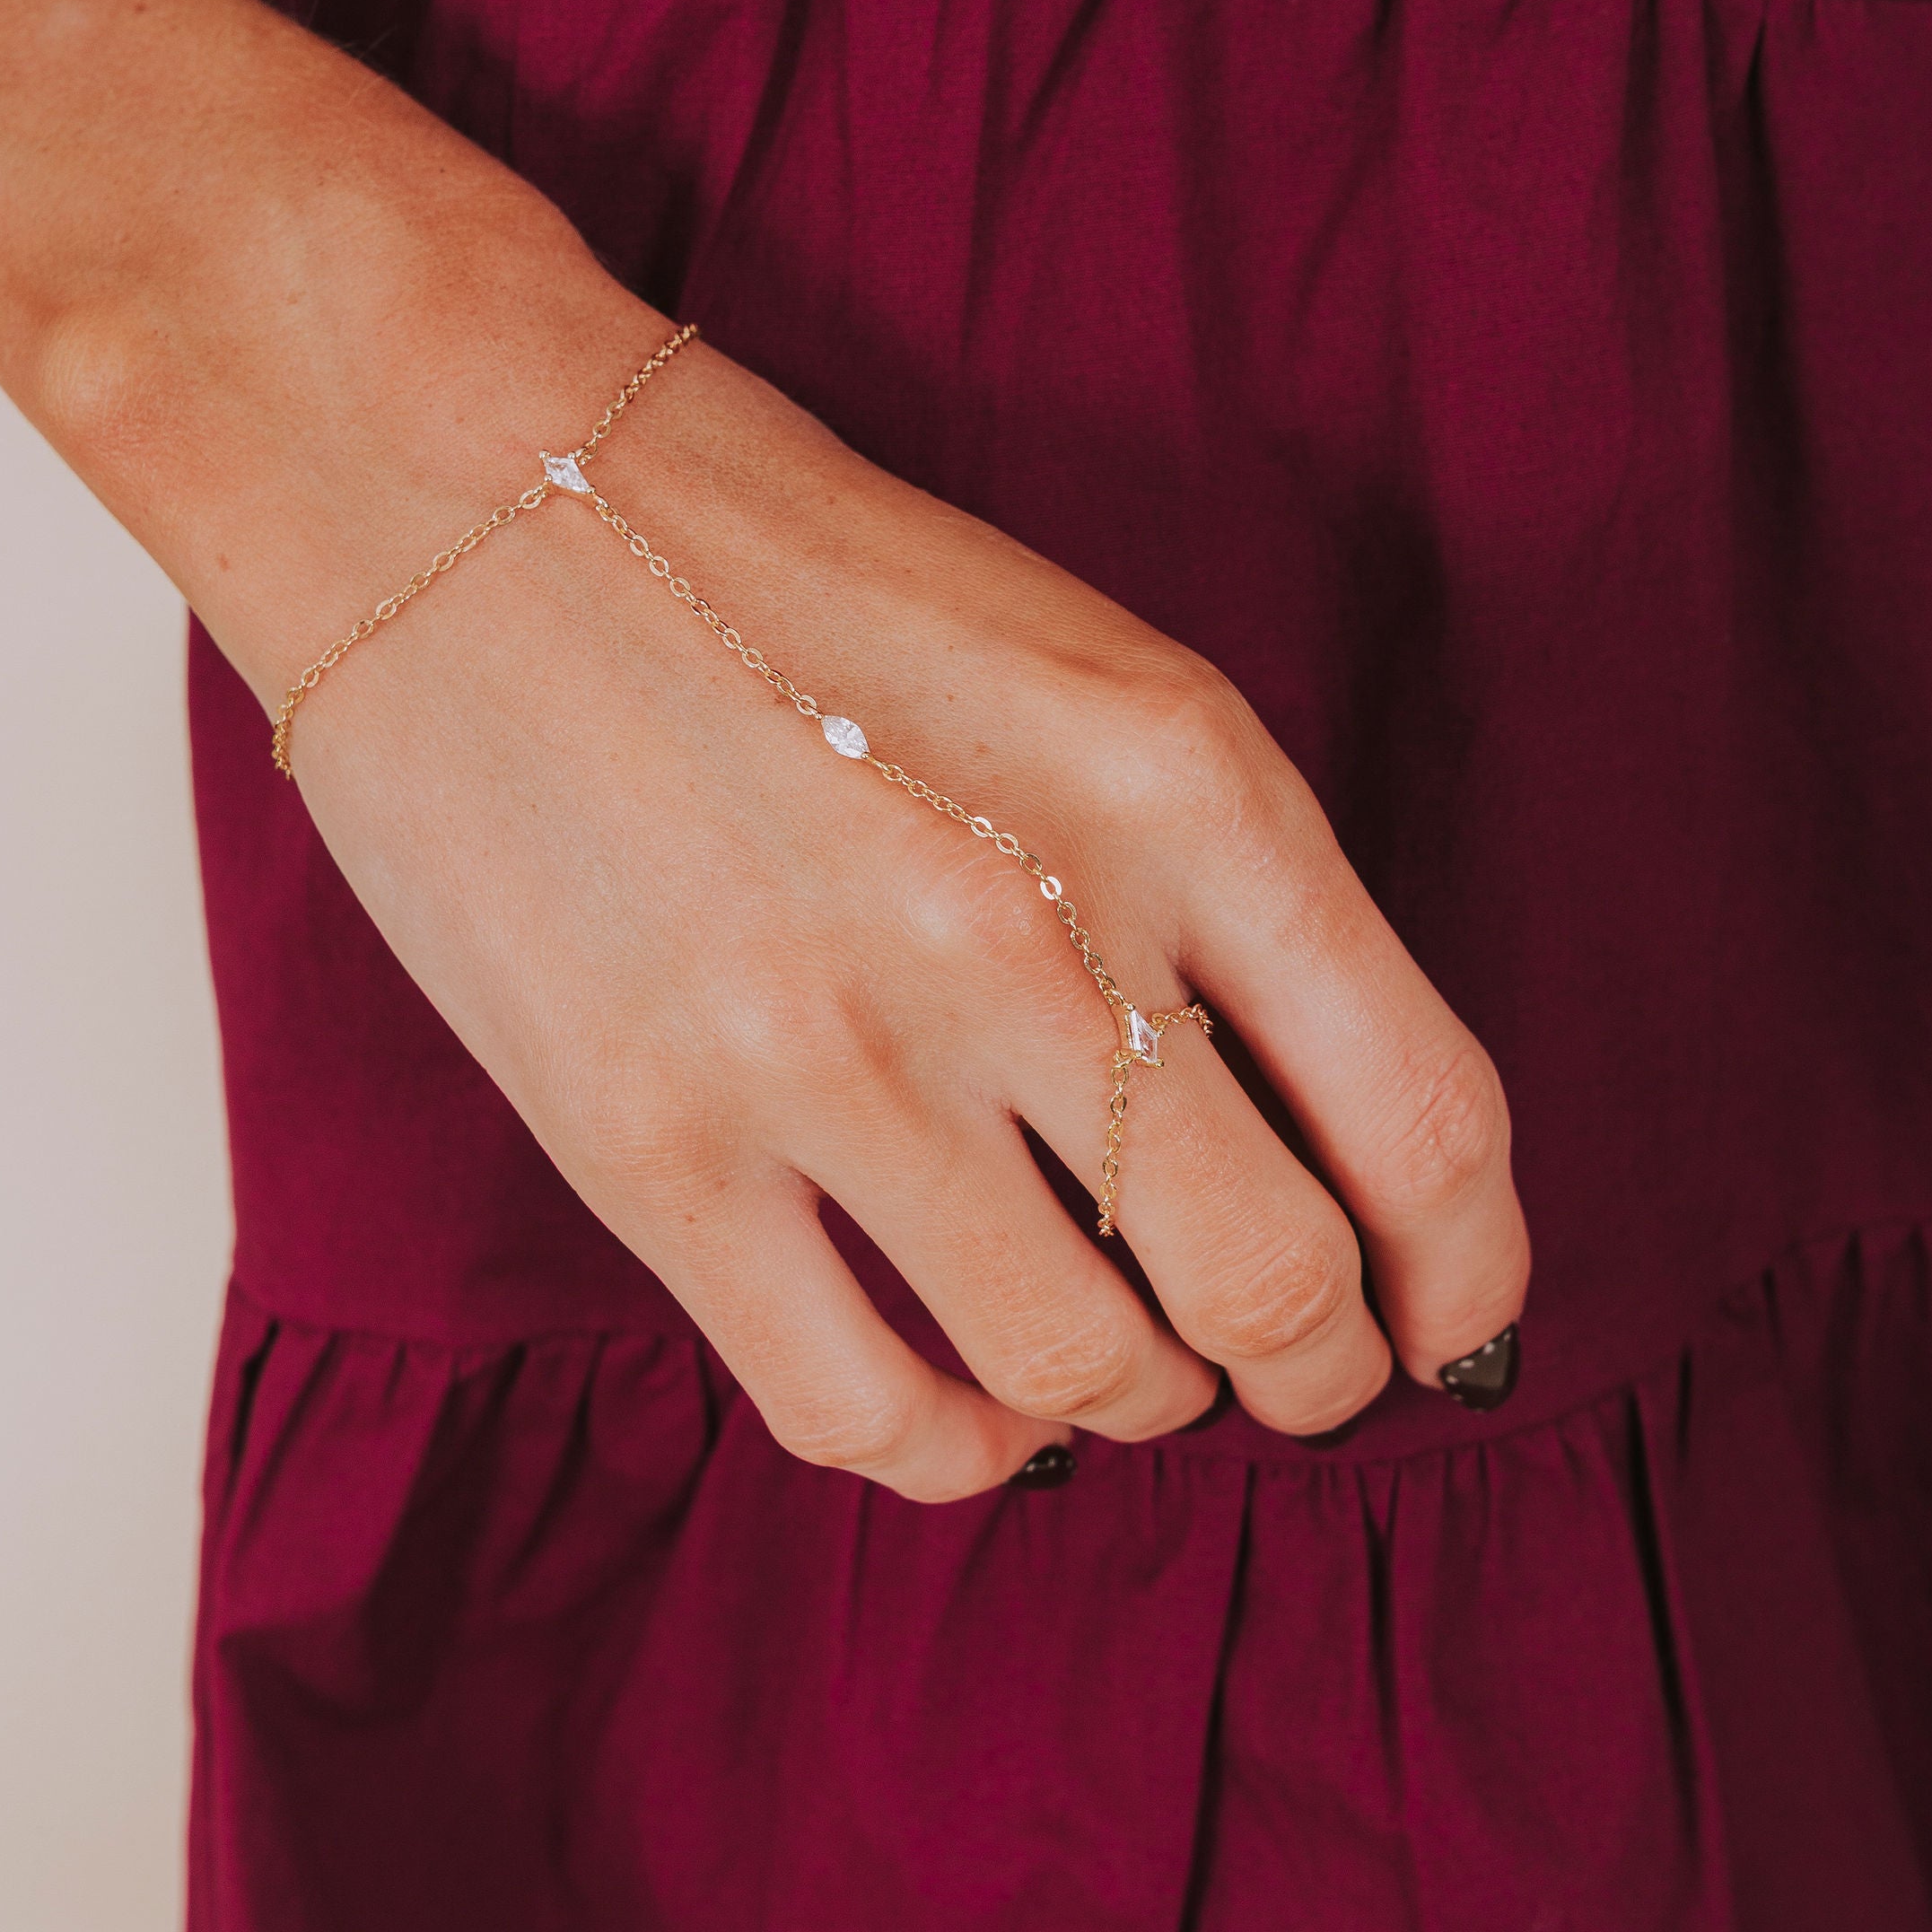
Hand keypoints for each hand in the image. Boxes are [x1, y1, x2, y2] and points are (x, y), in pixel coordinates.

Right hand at [0, 0, 1523, 1497]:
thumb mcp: (1095, 673)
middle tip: (1289, 1365)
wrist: (461, 480)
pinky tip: (967, 1406)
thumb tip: (1337, 1155)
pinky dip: (956, 1451)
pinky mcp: (652, 1146)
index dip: (1470, 1271)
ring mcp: (836, 1050)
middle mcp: (1035, 929)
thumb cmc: (801, 571)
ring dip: (1138, 1401)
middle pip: (1277, 1285)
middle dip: (1316, 1366)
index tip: (1448, 1323)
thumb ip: (1234, 897)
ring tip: (1112, 1357)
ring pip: (1087, 1374)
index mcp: (1185, 785)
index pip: (1427, 1120)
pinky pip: (867, 1413)